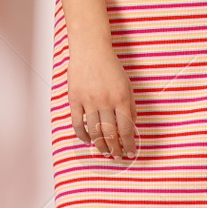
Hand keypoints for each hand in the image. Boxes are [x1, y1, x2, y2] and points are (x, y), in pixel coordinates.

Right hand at [68, 44, 137, 160]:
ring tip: (105, 153)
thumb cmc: (110, 66)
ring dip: (101, 146)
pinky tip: (88, 141)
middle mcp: (105, 101)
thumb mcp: (128, 85)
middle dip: (116, 149)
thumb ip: (131, 106)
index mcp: (121, 98)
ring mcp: (88, 101)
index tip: (131, 153)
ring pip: (94, 131)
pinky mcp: (74, 99)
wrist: (90, 49)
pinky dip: (83, 135)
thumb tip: (132, 127)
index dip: (129, 144)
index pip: (127, 129)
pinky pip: (77, 123)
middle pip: (111, 134)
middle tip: (118, 157)